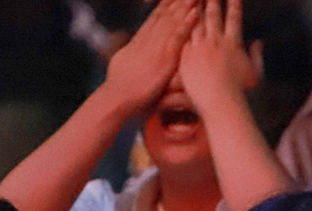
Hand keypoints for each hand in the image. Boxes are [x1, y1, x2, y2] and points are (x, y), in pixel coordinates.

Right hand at [103, 0, 199, 116]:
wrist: (116, 99)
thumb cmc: (118, 93)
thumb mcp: (120, 68)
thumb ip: (128, 59)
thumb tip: (126, 54)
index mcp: (137, 45)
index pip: (152, 21)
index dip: (163, 7)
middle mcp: (147, 42)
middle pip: (163, 17)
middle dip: (175, 3)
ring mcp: (156, 50)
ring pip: (172, 23)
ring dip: (184, 7)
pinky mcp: (164, 59)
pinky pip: (178, 38)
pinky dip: (187, 24)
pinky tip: (195, 12)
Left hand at [178, 0, 260, 116]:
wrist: (220, 103)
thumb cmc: (241, 94)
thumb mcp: (255, 74)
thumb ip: (256, 56)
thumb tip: (258, 43)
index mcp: (234, 44)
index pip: (234, 18)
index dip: (234, 4)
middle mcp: (217, 42)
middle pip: (214, 15)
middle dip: (213, 0)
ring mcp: (200, 48)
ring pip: (197, 22)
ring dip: (196, 8)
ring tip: (193, 0)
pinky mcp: (187, 57)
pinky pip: (183, 36)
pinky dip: (182, 25)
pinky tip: (178, 17)